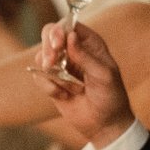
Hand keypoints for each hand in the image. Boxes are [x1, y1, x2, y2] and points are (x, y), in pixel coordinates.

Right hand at [36, 22, 134, 148]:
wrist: (104, 124)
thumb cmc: (111, 96)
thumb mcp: (104, 75)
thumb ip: (86, 56)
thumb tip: (70, 37)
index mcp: (90, 43)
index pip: (68, 25)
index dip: (59, 30)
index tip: (57, 44)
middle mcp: (73, 50)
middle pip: (49, 35)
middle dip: (47, 48)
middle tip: (50, 62)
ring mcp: (61, 65)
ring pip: (41, 55)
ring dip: (50, 71)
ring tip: (67, 87)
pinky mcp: (52, 82)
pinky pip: (39, 77)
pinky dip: (49, 87)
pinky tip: (64, 96)